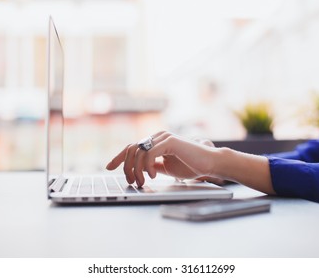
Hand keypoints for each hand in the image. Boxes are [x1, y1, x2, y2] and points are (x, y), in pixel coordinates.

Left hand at [106, 131, 223, 186]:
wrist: (209, 164)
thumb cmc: (190, 165)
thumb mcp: (165, 168)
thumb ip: (152, 166)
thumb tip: (138, 170)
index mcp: (155, 141)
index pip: (131, 147)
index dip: (119, 157)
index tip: (109, 167)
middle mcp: (157, 136)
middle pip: (131, 149)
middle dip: (126, 167)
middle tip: (131, 181)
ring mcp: (163, 137)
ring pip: (138, 152)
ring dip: (136, 170)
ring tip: (142, 182)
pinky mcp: (170, 141)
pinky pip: (150, 153)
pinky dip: (147, 166)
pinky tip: (154, 176)